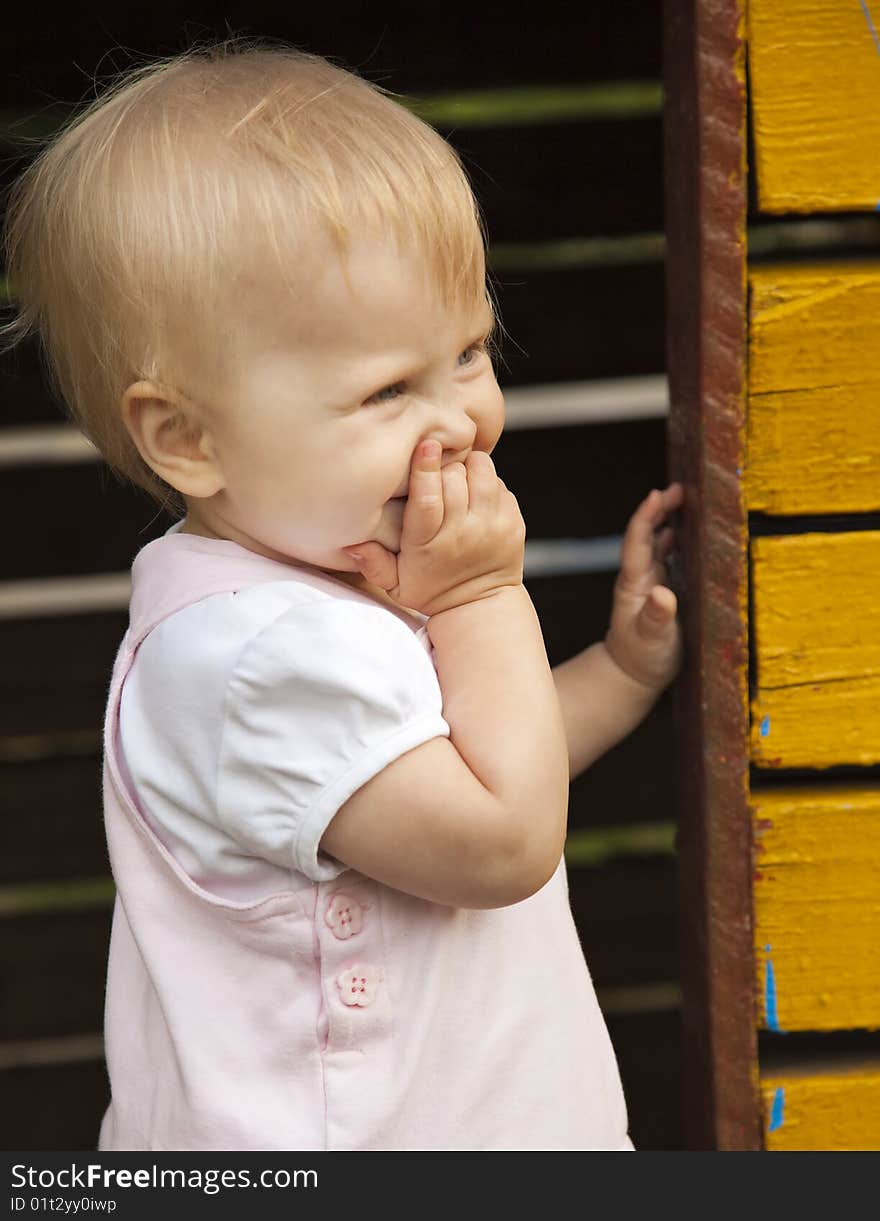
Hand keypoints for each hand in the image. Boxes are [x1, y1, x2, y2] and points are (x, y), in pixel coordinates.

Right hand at [342, 441, 525, 616]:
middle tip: (439, 474)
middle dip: (445, 466)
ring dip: (470, 467)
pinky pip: (500, 485)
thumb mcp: (395, 584)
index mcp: (429, 544)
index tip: (426, 446)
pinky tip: (476, 496)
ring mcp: (492, 527)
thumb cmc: (431, 590)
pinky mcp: (513, 523)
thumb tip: (351, 542)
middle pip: (455, 477)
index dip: (425, 468)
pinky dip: (488, 483)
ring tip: (459, 478)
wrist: (479, 606)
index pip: (427, 498)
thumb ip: (372, 563)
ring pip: (483, 473)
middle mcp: (463, 533)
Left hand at [604, 483, 683, 690]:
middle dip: (661, 509)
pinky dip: (679, 541)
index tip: (658, 494)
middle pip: (648, 534)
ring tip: (689, 500)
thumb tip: (663, 594)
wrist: (631, 674)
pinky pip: (670, 558)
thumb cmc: (641, 659)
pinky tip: (690, 532)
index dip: (647, 516)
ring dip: (671, 520)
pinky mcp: (663, 590)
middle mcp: (641, 577)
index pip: (638, 541)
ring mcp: (652, 582)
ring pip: (659, 543)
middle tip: (682, 489)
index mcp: (634, 584)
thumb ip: (656, 619)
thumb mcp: (651, 641)